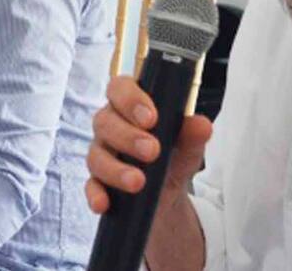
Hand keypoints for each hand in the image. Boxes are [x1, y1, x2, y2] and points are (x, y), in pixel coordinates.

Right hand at [85, 76, 212, 214]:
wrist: (169, 195)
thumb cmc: (173, 157)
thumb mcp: (189, 146)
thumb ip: (193, 134)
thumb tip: (202, 125)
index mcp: (131, 106)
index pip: (120, 88)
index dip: (131, 99)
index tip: (151, 118)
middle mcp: (111, 126)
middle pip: (104, 121)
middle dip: (128, 136)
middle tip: (152, 151)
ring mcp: (102, 154)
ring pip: (96, 155)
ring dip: (116, 169)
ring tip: (138, 182)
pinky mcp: (98, 182)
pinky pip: (90, 186)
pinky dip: (96, 194)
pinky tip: (105, 203)